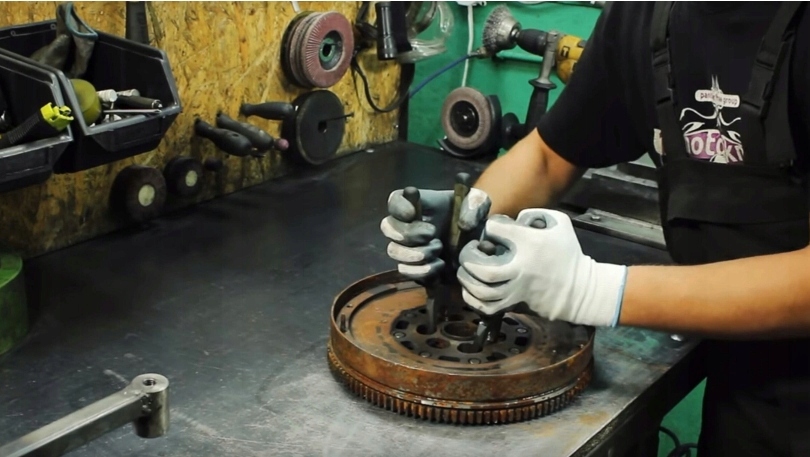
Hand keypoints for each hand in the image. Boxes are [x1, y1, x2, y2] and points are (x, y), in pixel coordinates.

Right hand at [380, 187, 490, 279]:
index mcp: (418, 204)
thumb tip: (463, 223)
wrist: (477, 247)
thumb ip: (475, 205)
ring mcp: (407, 247)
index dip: (399, 207)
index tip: (412, 214)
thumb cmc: (474, 219)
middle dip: (408, 232)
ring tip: (439, 249)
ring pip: (394, 251)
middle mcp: (406, 225)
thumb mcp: (480, 204)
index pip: (395, 200)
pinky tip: (440, 265)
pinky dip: (422, 270)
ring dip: (416, 253)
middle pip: (388, 227)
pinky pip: (406, 271)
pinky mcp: (413, 267)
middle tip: (431, 233)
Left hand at [457, 208, 627, 326]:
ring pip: (481, 290)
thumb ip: (535, 214)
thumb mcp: (560, 222)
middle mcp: (519, 268)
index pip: (495, 230)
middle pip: (481, 268)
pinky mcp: (514, 305)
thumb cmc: (568, 254)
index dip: (490, 227)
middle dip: (467, 257)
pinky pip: (485, 307)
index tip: (493, 230)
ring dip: (467, 277)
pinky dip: (472, 298)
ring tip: (467, 269)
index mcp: (530, 244)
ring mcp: (516, 290)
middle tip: (470, 251)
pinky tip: (472, 288)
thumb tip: (513, 219)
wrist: (580, 290)